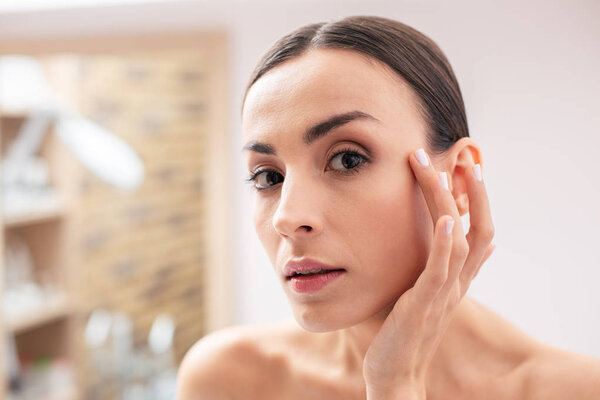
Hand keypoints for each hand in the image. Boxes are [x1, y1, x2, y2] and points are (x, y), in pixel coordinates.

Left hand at [363, 148, 494, 398]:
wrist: (394, 373)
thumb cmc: (405, 332)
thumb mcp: (429, 296)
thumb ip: (446, 269)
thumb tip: (473, 245)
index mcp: (456, 280)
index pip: (479, 232)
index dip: (478, 200)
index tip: (466, 167)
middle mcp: (456, 284)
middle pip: (480, 230)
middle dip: (474, 193)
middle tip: (462, 158)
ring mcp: (443, 294)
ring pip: (460, 241)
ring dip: (451, 203)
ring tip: (443, 170)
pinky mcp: (424, 304)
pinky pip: (441, 270)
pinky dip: (446, 243)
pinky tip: (446, 218)